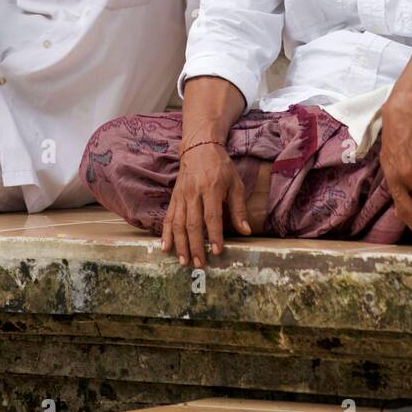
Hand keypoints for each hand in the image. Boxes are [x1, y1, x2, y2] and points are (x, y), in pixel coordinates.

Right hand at [161, 142, 251, 268]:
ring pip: (178, 223)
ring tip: (183, 261)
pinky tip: (165, 248)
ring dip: (180, 244)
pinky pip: (168, 217)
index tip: (217, 251)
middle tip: (200, 264)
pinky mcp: (173, 197)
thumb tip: (246, 231)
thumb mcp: (235, 183)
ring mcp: (181, 196)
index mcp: (211, 188)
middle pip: (192, 223)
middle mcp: (193, 193)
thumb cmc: (221, 167)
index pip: (212, 216)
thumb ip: (239, 208)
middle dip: (196, 246)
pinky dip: (166, 234)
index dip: (214, 235)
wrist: (199, 147)